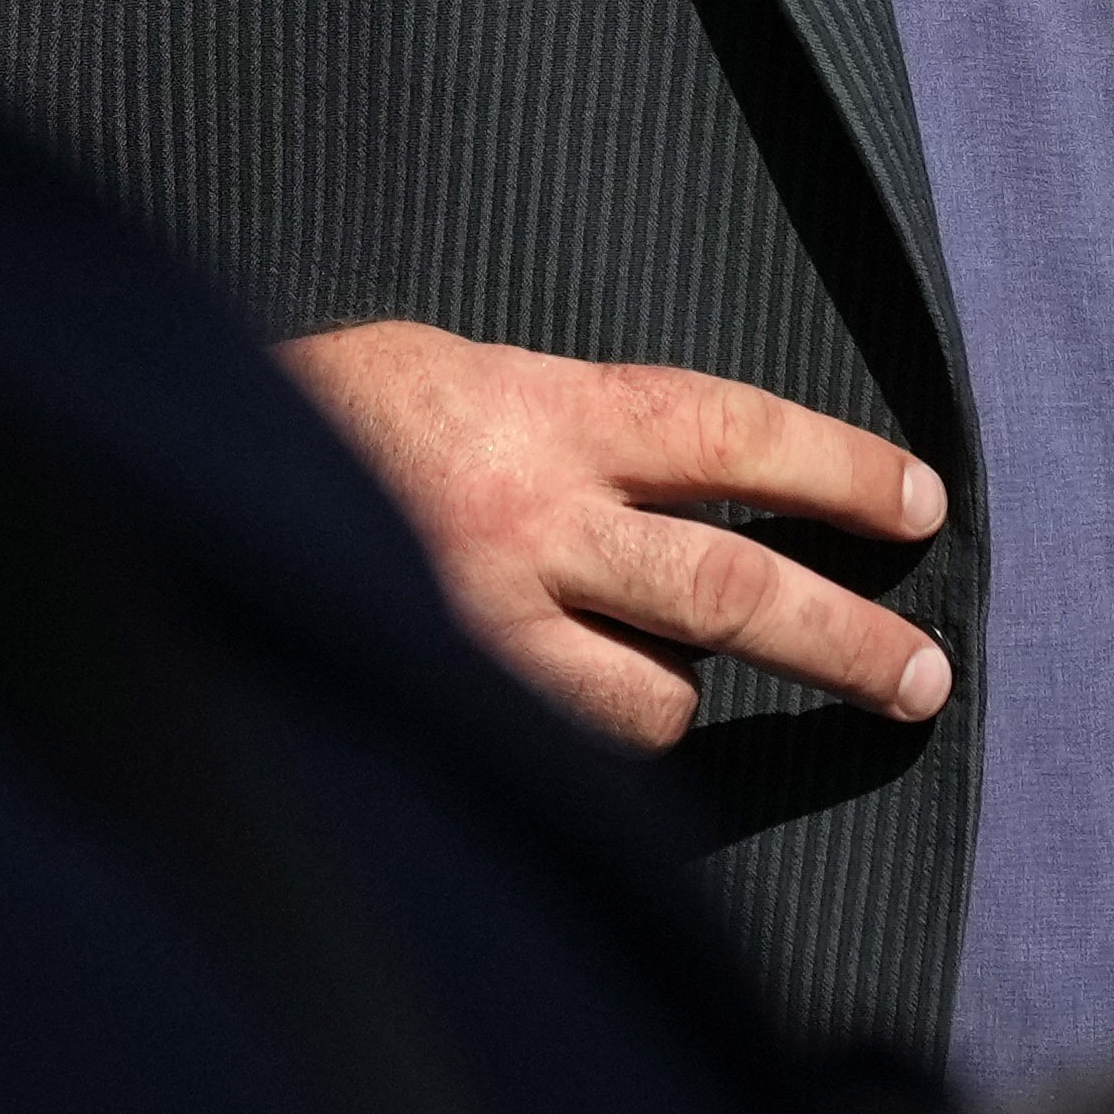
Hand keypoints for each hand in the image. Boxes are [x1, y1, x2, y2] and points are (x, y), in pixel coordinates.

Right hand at [280, 320, 949, 750]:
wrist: (189, 467)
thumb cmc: (349, 411)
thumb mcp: (476, 372)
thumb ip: (586, 430)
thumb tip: (711, 488)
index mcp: (546, 411)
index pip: (734, 436)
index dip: (839, 471)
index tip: (919, 501)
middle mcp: (528, 521)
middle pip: (732, 594)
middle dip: (848, 644)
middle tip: (924, 679)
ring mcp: (483, 629)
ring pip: (655, 699)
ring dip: (668, 685)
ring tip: (625, 645)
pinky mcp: (446, 705)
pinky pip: (568, 742)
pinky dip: (583, 723)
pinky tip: (544, 686)